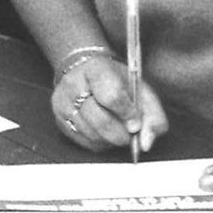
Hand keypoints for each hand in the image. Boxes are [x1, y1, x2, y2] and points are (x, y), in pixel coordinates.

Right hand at [51, 53, 166, 153]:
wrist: (86, 71)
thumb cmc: (117, 82)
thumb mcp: (143, 91)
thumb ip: (154, 117)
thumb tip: (146, 144)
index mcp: (96, 69)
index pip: (112, 97)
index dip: (128, 114)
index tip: (135, 121)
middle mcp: (73, 83)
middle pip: (101, 120)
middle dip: (122, 134)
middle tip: (129, 131)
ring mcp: (62, 102)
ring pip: (92, 135)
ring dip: (111, 140)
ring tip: (116, 128)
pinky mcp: (58, 119)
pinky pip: (84, 141)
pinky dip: (99, 142)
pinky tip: (104, 131)